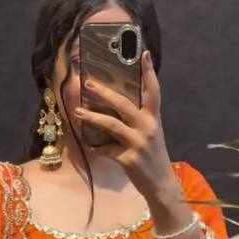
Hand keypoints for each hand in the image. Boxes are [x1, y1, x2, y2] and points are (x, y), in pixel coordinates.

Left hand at [74, 50, 181, 209]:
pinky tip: (89, 145)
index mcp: (154, 118)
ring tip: (78, 111)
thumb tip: (117, 103)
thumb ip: (140, 118)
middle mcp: (147, 127)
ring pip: (111, 124)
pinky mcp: (128, 159)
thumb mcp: (152, 133)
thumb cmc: (152, 156)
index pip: (154, 91)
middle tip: (88, 83)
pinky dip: (96, 147)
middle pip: (123, 104)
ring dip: (92, 116)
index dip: (149, 72)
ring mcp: (137, 143)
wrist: (160, 184)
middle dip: (104, 92)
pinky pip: (106, 149)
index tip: (145, 53)